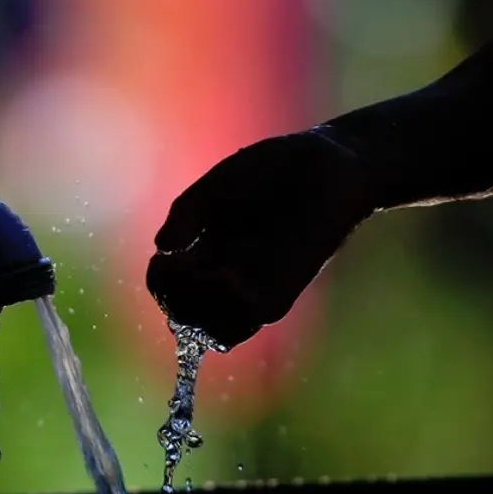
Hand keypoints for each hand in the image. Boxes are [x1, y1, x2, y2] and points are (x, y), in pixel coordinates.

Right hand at [146, 128, 375, 349]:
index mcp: (208, 252)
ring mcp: (258, 286)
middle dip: (174, 297)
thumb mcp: (219, 184)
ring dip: (198, 304)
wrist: (332, 163)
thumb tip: (162, 246)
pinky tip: (227, 270)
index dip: (160, 281)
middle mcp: (230, 277)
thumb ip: (187, 210)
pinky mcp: (286, 287)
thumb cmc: (276, 167)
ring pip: (214, 330)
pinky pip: (250, 315)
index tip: (165, 256)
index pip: (170, 290)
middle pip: (185, 319)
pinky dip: (230, 301)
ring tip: (203, 267)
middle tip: (183, 263)